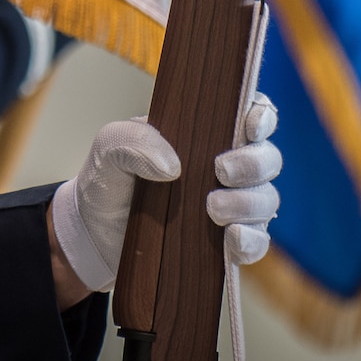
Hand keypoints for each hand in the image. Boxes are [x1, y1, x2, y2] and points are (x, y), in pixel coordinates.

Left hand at [48, 94, 280, 299]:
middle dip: (254, 163)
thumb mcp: (109, 149)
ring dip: (248, 203)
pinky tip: (231, 239)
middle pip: (267, 159)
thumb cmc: (108, 181)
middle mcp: (227, 167)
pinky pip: (257, 242)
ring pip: (266, 199)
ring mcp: (231, 206)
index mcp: (205, 134)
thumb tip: (173, 166)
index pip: (250, 117)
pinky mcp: (226, 244)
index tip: (252, 125)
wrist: (93, 236)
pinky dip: (252, 241)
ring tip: (212, 209)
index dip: (262, 117)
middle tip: (221, 171)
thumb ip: (133, 141)